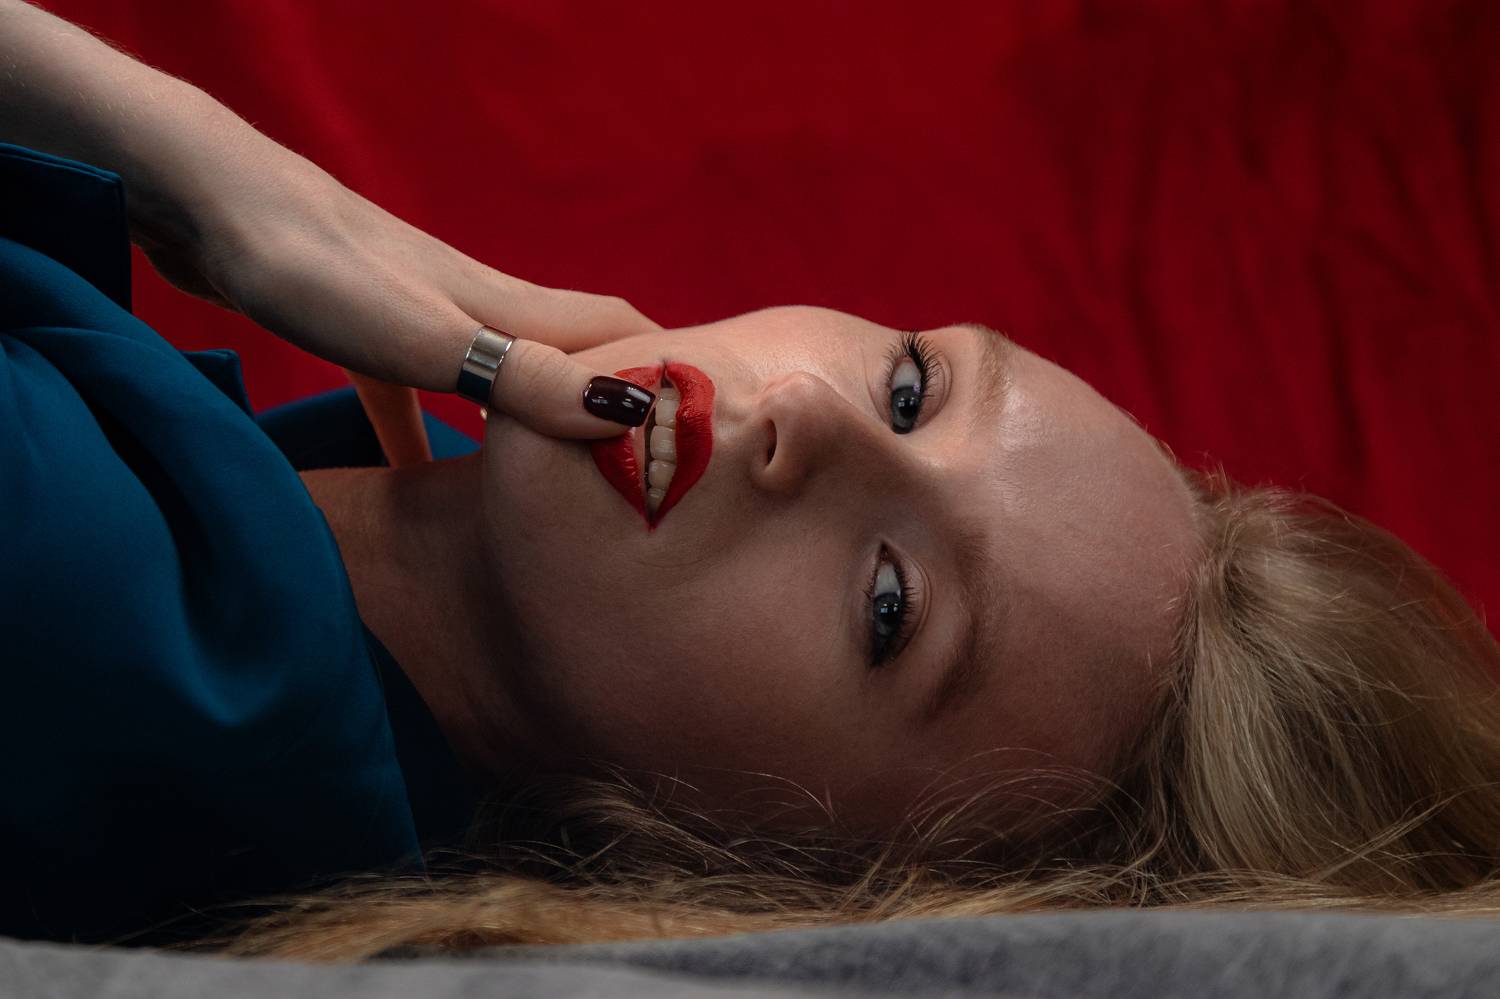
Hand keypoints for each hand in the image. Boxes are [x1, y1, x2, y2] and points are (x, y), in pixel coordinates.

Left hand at [138, 133, 660, 444]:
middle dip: (612, 399)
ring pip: (498, 374)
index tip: (708, 429)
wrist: (206, 202)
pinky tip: (419, 480)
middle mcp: (475, 305)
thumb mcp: (428, 338)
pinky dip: (429, 437)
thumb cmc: (317, 269)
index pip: (617, 331)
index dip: (670, 369)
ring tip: (555, 485)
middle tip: (642, 467)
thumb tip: (629, 413)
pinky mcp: (363, 331)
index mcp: (504, 306)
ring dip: (530, 421)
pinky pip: (414, 395)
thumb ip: (522, 376)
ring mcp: (419, 315)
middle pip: (568, 352)